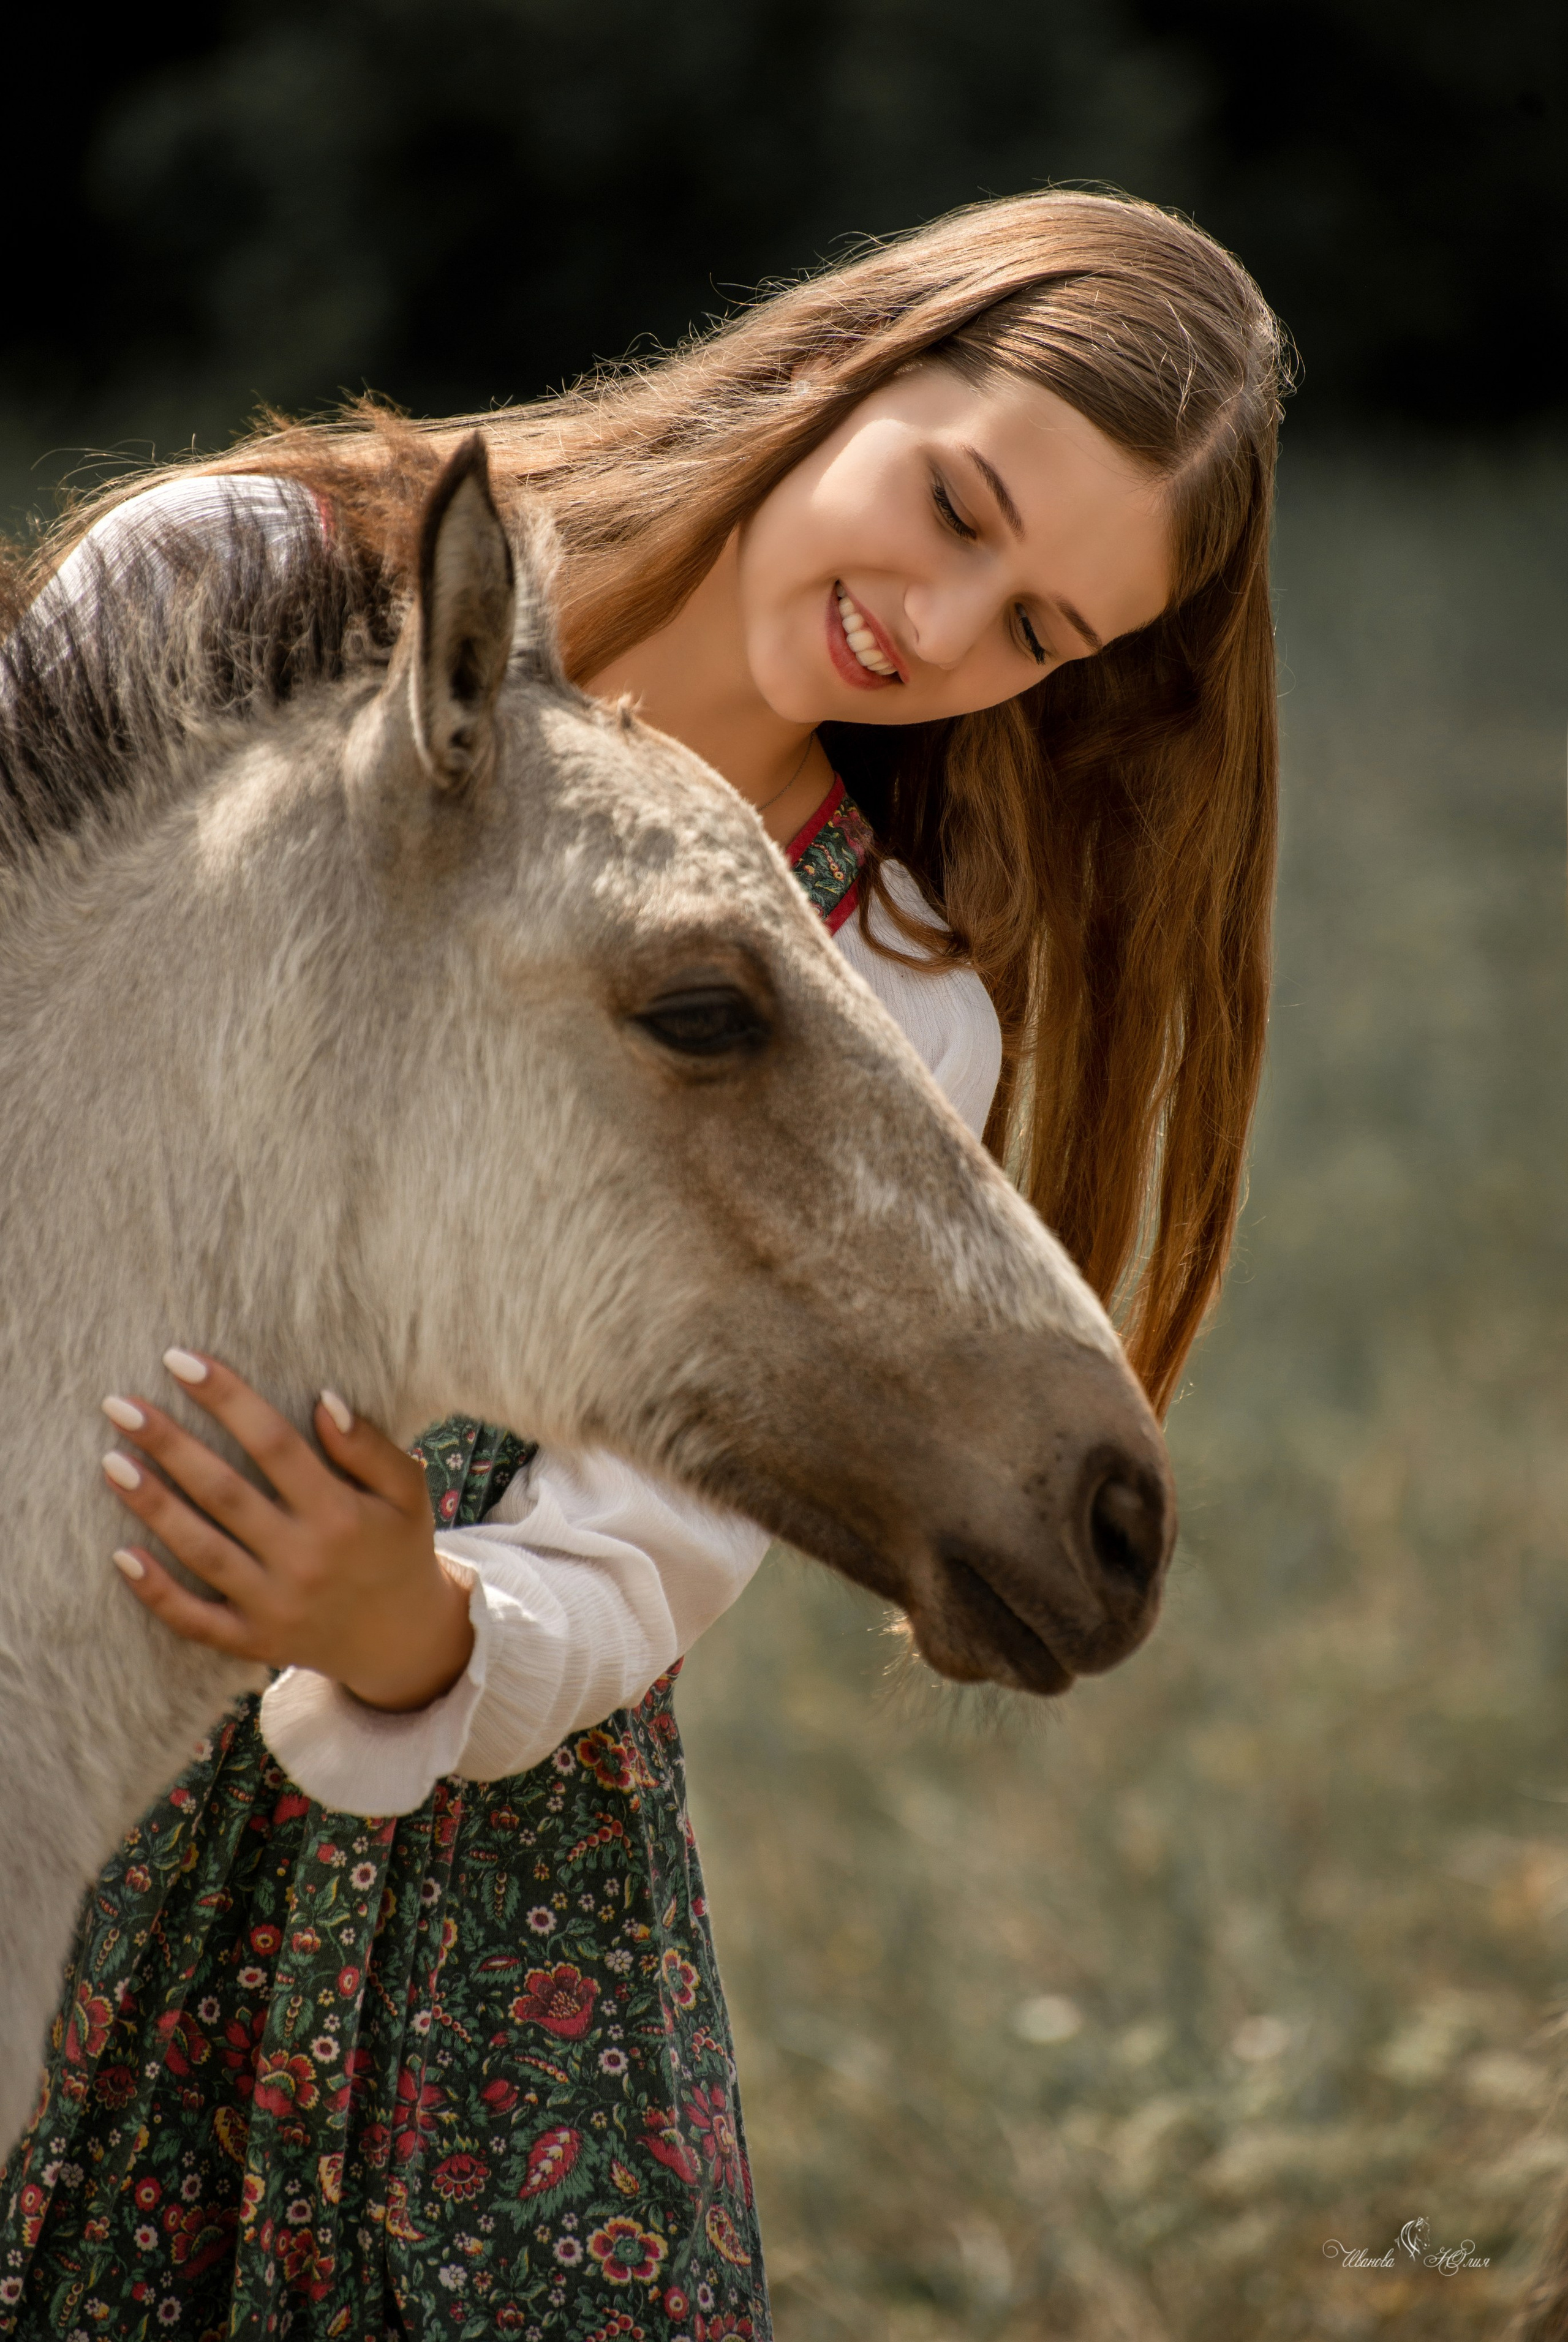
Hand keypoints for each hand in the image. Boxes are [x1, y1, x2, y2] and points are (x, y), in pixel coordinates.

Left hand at [100, 1349, 473, 1711]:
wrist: (402, 1639)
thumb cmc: (398, 1546)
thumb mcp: (407, 1492)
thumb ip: (370, 1447)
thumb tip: (323, 1399)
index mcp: (340, 1513)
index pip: (274, 1444)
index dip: (227, 1399)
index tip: (182, 1362)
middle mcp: (303, 1558)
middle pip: (224, 1492)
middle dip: (169, 1445)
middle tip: (119, 1405)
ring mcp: (275, 1604)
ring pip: (201, 1550)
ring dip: (153, 1506)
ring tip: (111, 1462)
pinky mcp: (254, 1640)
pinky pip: (196, 1619)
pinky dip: (157, 1592)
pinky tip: (121, 1554)